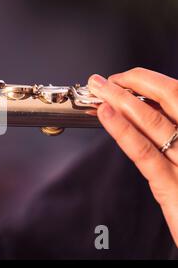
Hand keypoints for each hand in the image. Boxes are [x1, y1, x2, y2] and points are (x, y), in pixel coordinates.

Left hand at [88, 68, 177, 245]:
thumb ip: (174, 136)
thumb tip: (149, 115)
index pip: (177, 95)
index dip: (148, 82)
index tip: (124, 79)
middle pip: (170, 98)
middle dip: (132, 83)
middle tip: (102, 79)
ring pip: (154, 121)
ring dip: (121, 99)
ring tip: (98, 87)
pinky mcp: (175, 188)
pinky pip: (145, 153)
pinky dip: (123, 129)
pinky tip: (105, 114)